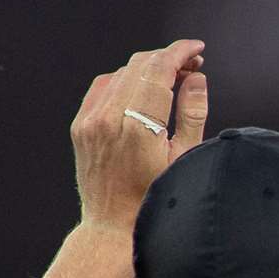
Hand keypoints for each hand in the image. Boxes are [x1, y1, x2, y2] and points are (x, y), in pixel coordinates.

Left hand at [71, 39, 210, 235]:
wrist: (113, 228)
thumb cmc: (155, 201)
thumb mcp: (183, 160)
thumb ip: (192, 115)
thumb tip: (196, 79)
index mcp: (138, 128)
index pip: (158, 71)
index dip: (179, 53)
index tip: (197, 49)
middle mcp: (109, 118)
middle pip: (139, 66)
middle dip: (167, 58)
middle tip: (192, 64)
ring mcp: (90, 120)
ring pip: (121, 73)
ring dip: (148, 69)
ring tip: (171, 78)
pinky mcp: (81, 125)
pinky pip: (102, 87)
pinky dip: (125, 80)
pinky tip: (142, 89)